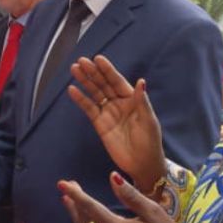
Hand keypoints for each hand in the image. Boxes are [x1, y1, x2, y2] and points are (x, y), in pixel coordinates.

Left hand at [58, 173, 205, 222]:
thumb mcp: (153, 212)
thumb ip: (130, 196)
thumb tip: (112, 177)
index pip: (90, 208)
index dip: (75, 194)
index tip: (62, 183)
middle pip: (84, 220)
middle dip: (74, 203)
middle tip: (68, 185)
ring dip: (78, 214)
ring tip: (71, 199)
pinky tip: (88, 218)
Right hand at [67, 55, 164, 185]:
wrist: (142, 164)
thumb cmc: (150, 141)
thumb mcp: (148, 120)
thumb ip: (142, 101)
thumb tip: (141, 81)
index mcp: (132, 99)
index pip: (117, 81)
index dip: (108, 70)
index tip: (98, 58)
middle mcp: (118, 103)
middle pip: (103, 84)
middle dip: (93, 72)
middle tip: (82, 61)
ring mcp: (108, 112)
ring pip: (94, 93)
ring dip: (84, 82)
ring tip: (74, 69)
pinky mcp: (99, 124)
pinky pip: (89, 109)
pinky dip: (80, 99)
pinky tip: (72, 90)